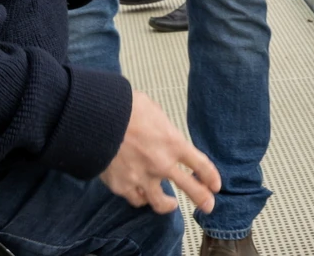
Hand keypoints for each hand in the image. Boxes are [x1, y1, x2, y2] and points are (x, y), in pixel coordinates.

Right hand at [100, 90, 219, 213]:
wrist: (98, 119)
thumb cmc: (125, 108)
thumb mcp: (154, 111)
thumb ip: (163, 127)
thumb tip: (162, 131)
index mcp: (173, 143)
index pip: (200, 165)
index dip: (210, 177)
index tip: (215, 185)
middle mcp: (161, 164)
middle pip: (190, 189)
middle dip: (202, 199)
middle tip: (208, 206)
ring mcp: (142, 178)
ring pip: (160, 203)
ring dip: (167, 205)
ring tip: (170, 204)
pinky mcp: (122, 186)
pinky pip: (136, 199)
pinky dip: (140, 197)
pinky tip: (141, 194)